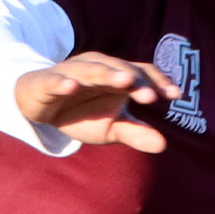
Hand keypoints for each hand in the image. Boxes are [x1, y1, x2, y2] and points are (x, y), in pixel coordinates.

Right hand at [15, 53, 181, 153]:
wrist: (39, 105)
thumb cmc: (81, 113)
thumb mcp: (110, 128)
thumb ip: (135, 133)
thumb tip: (164, 145)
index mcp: (115, 76)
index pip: (141, 74)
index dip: (157, 82)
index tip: (175, 95)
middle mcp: (97, 68)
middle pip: (120, 70)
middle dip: (136, 80)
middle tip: (151, 95)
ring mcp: (71, 72)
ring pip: (92, 70)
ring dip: (108, 74)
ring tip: (124, 81)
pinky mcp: (47, 81)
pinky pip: (55, 80)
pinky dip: (63, 82)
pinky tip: (72, 87)